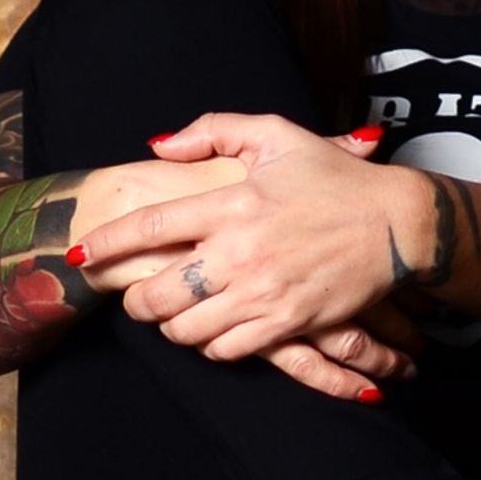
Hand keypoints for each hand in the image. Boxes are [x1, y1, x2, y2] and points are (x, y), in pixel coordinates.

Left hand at [72, 113, 434, 359]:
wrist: (398, 225)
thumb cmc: (335, 179)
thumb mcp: (277, 135)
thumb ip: (214, 130)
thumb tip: (159, 147)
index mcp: (232, 203)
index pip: (149, 227)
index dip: (107, 244)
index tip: (83, 254)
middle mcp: (240, 252)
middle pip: (157, 293)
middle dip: (135, 299)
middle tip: (135, 295)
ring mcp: (264, 292)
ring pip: (187, 329)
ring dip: (171, 326)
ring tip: (174, 315)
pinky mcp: (288, 322)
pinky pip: (227, 349)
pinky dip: (211, 345)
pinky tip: (214, 331)